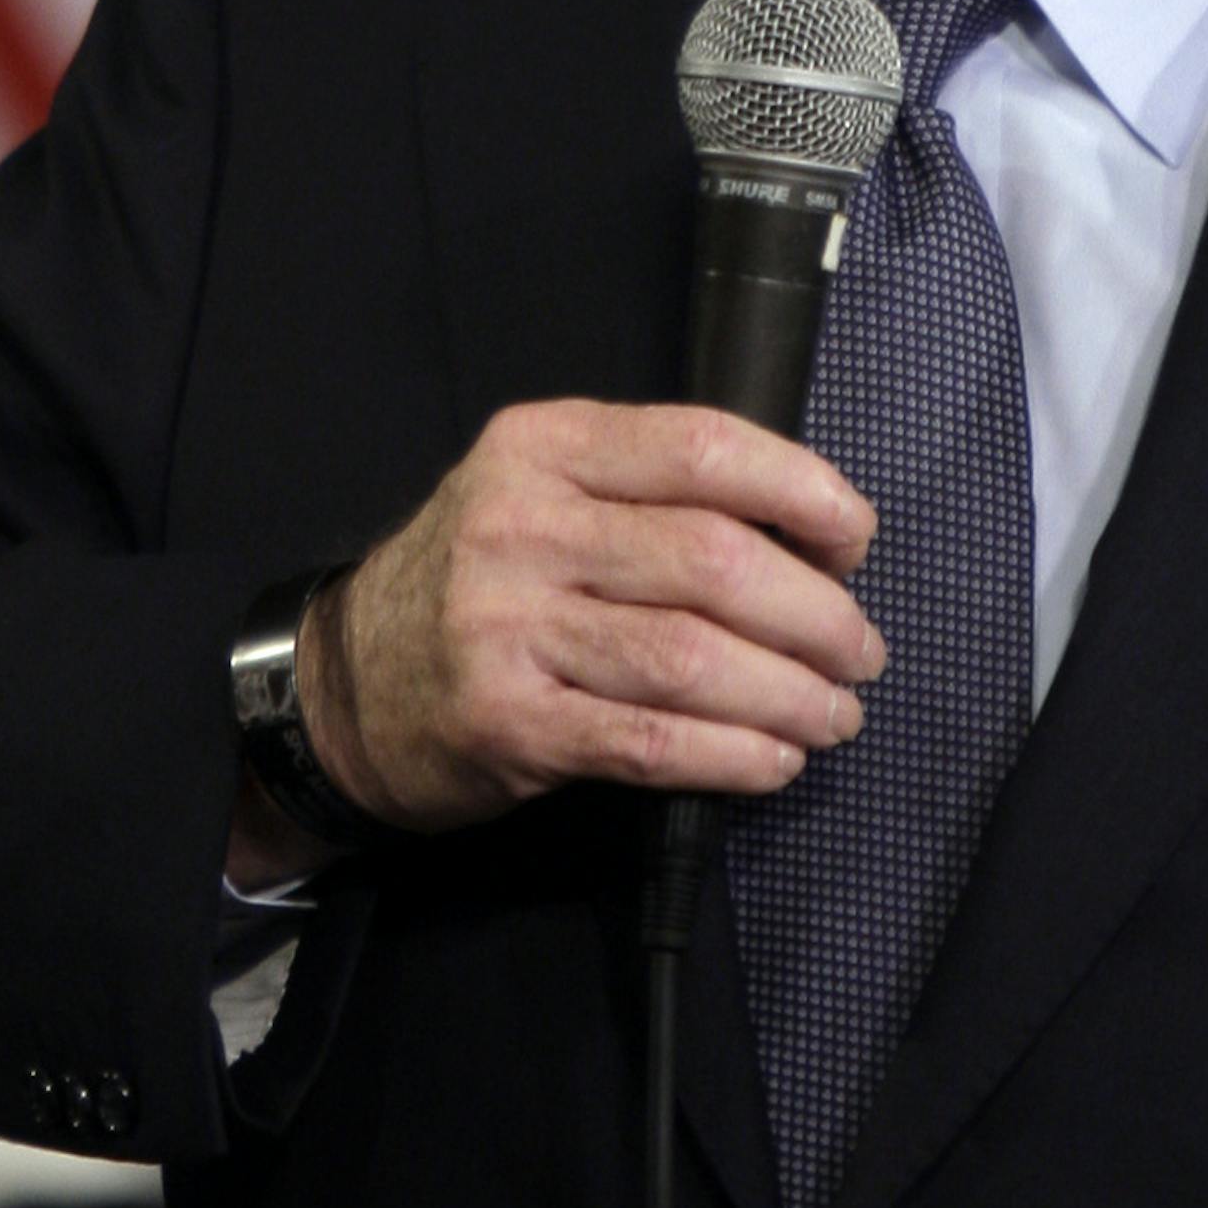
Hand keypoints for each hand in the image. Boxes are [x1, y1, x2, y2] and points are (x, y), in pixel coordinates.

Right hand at [292, 400, 882, 832]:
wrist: (347, 684)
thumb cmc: (481, 581)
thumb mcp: (544, 493)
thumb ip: (656, 494)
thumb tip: (815, 536)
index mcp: (546, 447)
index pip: (702, 447)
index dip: (802, 490)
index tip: (855, 537)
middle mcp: (523, 526)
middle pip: (713, 561)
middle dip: (815, 613)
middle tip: (860, 651)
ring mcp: (508, 626)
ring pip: (691, 656)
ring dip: (788, 693)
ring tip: (834, 713)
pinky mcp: (507, 721)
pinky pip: (648, 740)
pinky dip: (730, 755)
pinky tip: (774, 760)